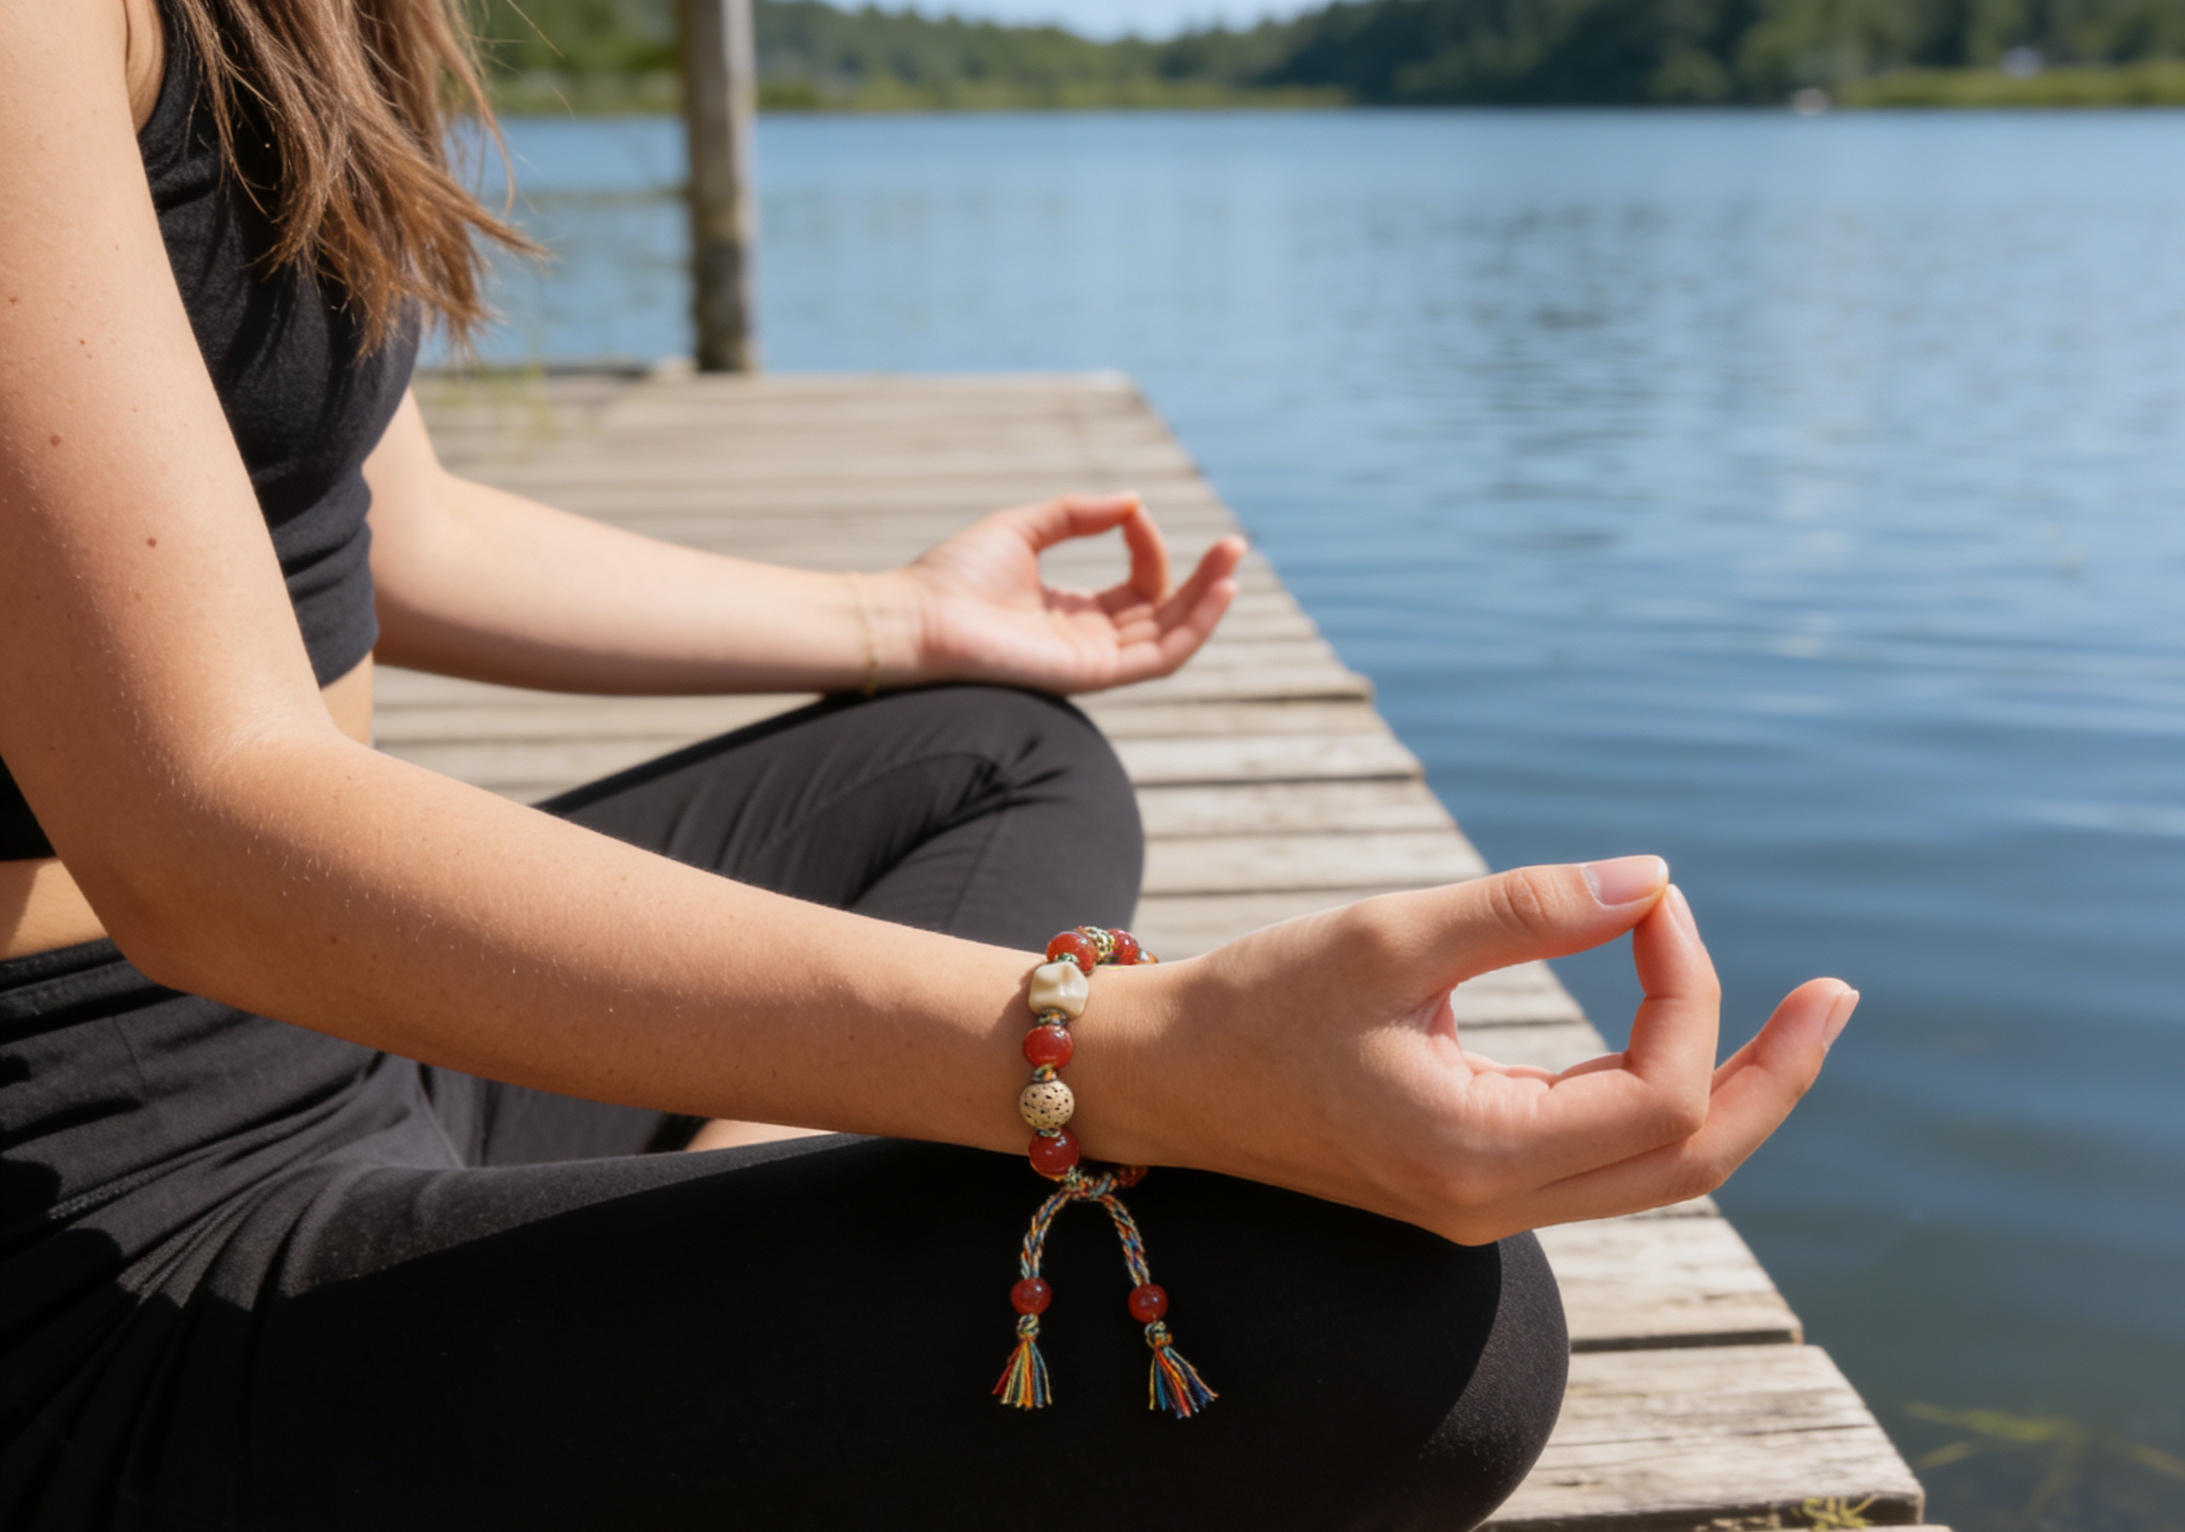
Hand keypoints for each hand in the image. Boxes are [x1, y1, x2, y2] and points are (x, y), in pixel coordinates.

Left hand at [893, 493, 1245, 693]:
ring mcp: (1091, 661)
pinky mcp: (1091, 675)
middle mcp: (1086, 641)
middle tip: (1234, 544)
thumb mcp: (1023, 528)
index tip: (1132, 512)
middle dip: (1202, 580)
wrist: (918, 619)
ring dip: (1207, 601)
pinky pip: (1159, 658)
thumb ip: (1076, 514)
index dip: (1146, 545)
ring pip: (1170, 637)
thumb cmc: (953, 578)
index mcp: (1070, 611)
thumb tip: (1131, 502)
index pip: (1135, 585)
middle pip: (1163, 615)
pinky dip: (1193, 627)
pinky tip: (1216, 592)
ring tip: (1232, 562)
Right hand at [1097, 858, 1854, 1244]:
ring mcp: (1485, 1207)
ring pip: (1657, 1173)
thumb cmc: (1255, 1002)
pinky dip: (1660, 1096)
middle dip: (1774, 1075)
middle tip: (1838, 995)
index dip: (1687, 982)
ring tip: (1793, 1016)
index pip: (1660, 1092)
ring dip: (1728, 1089)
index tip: (1649, 892)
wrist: (1160, 1078)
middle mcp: (1495, 1206)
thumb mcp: (1389, 937)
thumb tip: (1654, 878)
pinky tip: (1676, 1030)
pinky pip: (1604, 1159)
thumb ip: (1527, 908)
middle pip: (1692, 1164)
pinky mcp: (1470, 1184)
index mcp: (1477, 1155)